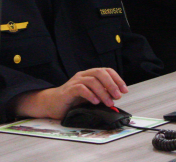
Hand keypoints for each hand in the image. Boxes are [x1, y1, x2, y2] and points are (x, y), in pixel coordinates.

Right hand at [12, 68, 128, 119]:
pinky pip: (81, 88)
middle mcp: (83, 75)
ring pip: (92, 81)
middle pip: (100, 72)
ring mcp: (75, 81)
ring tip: (108, 102)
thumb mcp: (89, 97)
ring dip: (103, 92)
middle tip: (118, 96)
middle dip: (112, 84)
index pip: (106, 71)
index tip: (124, 90)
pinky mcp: (68, 90)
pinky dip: (90, 95)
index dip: (117, 79)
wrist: (51, 104)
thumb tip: (115, 98)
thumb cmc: (71, 101)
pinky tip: (95, 102)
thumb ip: (101, 95)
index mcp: (89, 75)